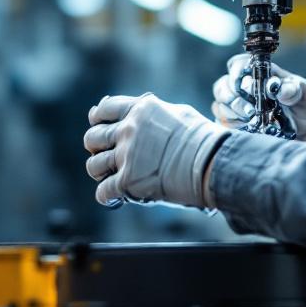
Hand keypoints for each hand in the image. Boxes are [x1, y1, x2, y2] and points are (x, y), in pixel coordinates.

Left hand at [83, 93, 227, 207]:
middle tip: (106, 156)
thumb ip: (158, 115)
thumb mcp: (180, 114)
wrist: (211, 163)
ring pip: (93, 166)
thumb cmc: (204, 140)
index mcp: (141, 110)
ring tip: (111, 178)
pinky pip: (103, 192)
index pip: (106, 108)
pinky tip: (116, 198)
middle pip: (93, 138)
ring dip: (100, 173)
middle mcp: (129, 130)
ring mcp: (126, 156)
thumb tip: (152, 118)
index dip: (98, 118)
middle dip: (96, 148)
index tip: (97, 124)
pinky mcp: (127, 181)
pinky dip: (107, 197)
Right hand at [212, 54, 305, 142]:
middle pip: (222, 86)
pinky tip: (246, 128)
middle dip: (233, 98)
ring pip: (219, 105)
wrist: (302, 128)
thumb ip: (294, 89)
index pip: (236, 65)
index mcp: (257, 72)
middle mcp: (241, 86)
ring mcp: (234, 104)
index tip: (247, 85)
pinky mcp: (232, 122)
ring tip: (252, 119)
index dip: (236, 73)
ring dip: (233, 113)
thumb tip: (279, 90)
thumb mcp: (303, 93)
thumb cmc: (300, 104)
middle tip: (251, 110)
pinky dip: (231, 125)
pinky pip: (221, 122)